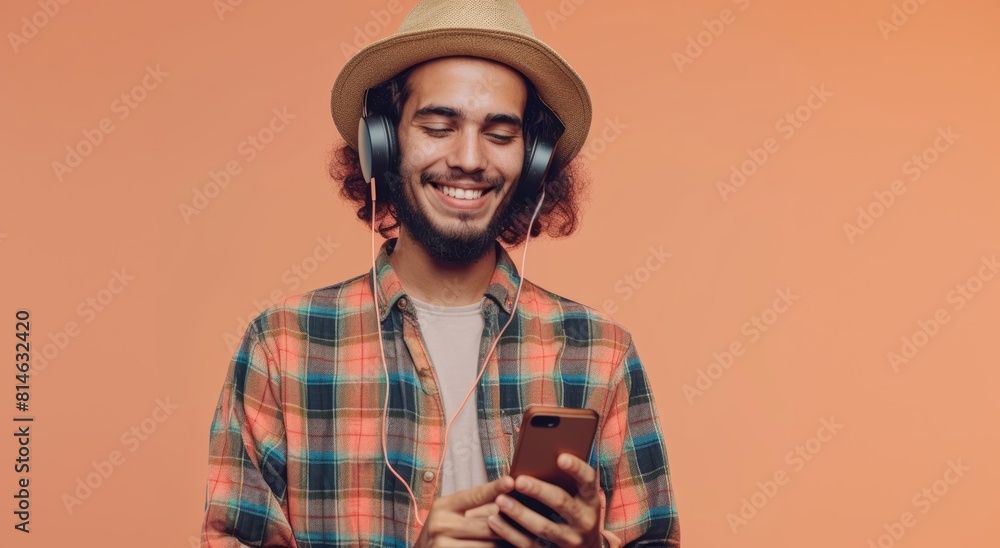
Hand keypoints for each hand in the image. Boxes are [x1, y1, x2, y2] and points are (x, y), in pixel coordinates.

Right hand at [414, 475, 514, 546]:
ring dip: (505, 541)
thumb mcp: (453, 512)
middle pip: (487, 525)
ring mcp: (443, 546)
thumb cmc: (444, 530)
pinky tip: (507, 545)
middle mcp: (441, 525)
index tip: (511, 481)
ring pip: (489, 545)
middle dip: (508, 522)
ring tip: (522, 535)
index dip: (494, 488)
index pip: (474, 495)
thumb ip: (477, 504)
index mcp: (443, 506)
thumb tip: (508, 492)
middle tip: (529, 517)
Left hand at [487, 453, 601, 546]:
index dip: (576, 468)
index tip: (561, 457)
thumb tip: (539, 455)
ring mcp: (569, 539)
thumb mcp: (578, 495)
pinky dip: (509, 533)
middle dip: (539, 491)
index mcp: (590, 499)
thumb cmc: (575, 509)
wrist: (585, 547)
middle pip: (562, 503)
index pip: (588, 480)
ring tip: (501, 500)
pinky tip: (494, 519)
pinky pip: (529, 544)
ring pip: (544, 527)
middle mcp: (584, 520)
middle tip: (519, 481)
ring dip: (520, 513)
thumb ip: (564, 478)